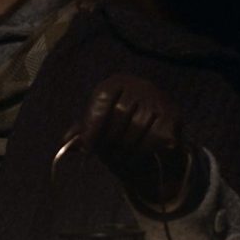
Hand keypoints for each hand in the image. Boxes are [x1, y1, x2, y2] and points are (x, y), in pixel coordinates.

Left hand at [65, 74, 191, 207]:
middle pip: (120, 115)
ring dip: (128, 148)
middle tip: (106, 155)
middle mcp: (139, 85)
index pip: (101, 100)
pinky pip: (156, 137)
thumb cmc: (121, 120)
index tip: (87, 148)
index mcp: (116, 82)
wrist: (156, 122)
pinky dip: (146, 149)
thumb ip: (83, 131)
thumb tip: (66, 143)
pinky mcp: (173, 115)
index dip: (92, 126)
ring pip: (138, 128)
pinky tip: (141, 153)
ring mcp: (158, 99)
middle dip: (111, 140)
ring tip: (122, 157)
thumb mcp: (100, 122)